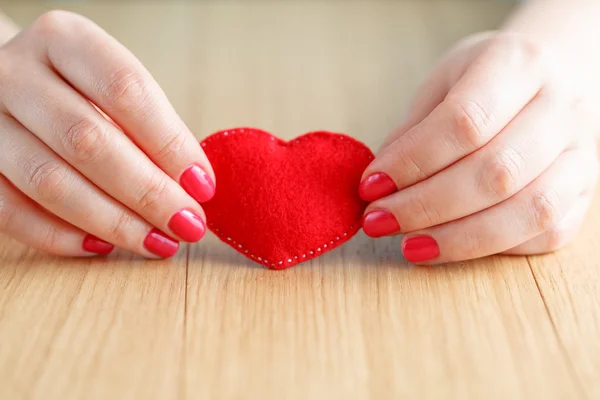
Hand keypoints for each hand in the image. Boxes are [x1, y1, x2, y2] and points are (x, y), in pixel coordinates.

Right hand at [0, 11, 214, 257]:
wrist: (11, 90)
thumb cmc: (82, 95)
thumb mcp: (116, 90)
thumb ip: (152, 129)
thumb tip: (196, 187)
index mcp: (64, 40)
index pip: (125, 89)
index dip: (170, 144)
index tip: (203, 186)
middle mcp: (15, 72)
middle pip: (87, 140)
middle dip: (147, 192)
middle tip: (187, 224)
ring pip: (48, 182)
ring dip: (112, 222)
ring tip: (157, 243)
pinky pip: (10, 212)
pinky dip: (61, 236)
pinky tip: (103, 246)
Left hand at [359, 31, 598, 263]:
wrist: (552, 79)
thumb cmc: (484, 84)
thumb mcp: (442, 85)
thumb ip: (413, 132)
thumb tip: (377, 184)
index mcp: (518, 64)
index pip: (465, 121)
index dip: (413, 162)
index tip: (370, 186)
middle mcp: (560, 106)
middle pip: (496, 171)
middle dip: (426, 206)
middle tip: (378, 221)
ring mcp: (581, 154)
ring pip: (529, 210)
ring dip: (459, 238)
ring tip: (410, 246)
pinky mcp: (584, 194)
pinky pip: (546, 233)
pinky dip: (494, 247)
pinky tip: (452, 244)